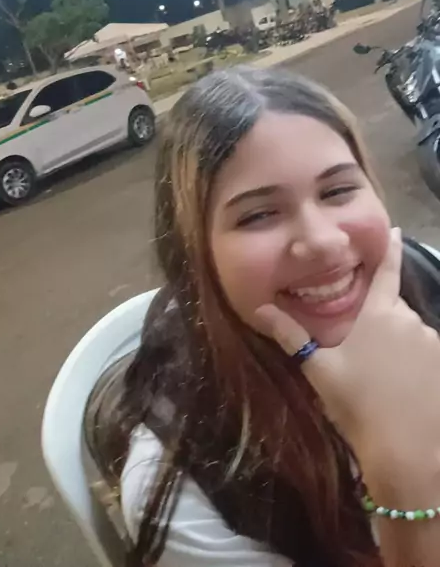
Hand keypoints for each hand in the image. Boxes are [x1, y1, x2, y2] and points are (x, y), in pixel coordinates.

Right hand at [256, 228, 439, 465]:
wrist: (406, 451)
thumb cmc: (357, 403)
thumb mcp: (319, 369)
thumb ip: (290, 335)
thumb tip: (259, 309)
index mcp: (380, 314)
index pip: (387, 271)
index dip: (391, 250)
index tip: (397, 231)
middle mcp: (411, 321)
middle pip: (393, 310)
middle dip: (379, 321)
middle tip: (360, 350)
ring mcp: (433, 344)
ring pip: (410, 334)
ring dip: (397, 345)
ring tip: (380, 377)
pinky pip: (425, 355)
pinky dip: (414, 364)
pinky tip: (400, 389)